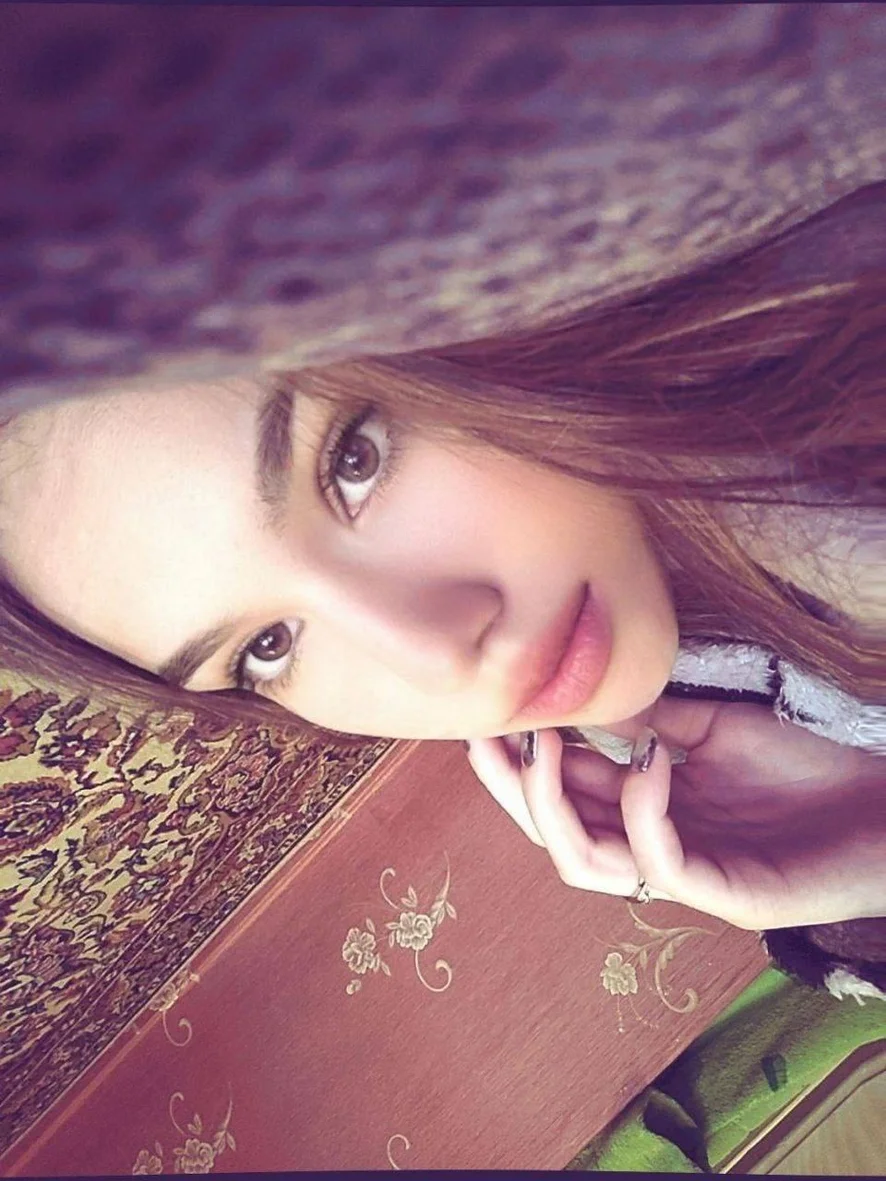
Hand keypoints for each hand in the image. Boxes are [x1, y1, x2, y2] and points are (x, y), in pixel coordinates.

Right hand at [465, 697, 885, 929]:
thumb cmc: (808, 765)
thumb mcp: (716, 727)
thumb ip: (654, 719)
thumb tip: (586, 695)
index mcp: (646, 811)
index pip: (563, 795)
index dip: (521, 760)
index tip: (490, 712)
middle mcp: (652, 849)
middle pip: (555, 835)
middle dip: (513, 788)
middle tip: (485, 736)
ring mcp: (687, 876)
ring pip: (586, 863)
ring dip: (554, 804)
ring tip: (548, 744)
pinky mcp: (725, 894)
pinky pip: (659, 862)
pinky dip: (642, 808)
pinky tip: (651, 757)